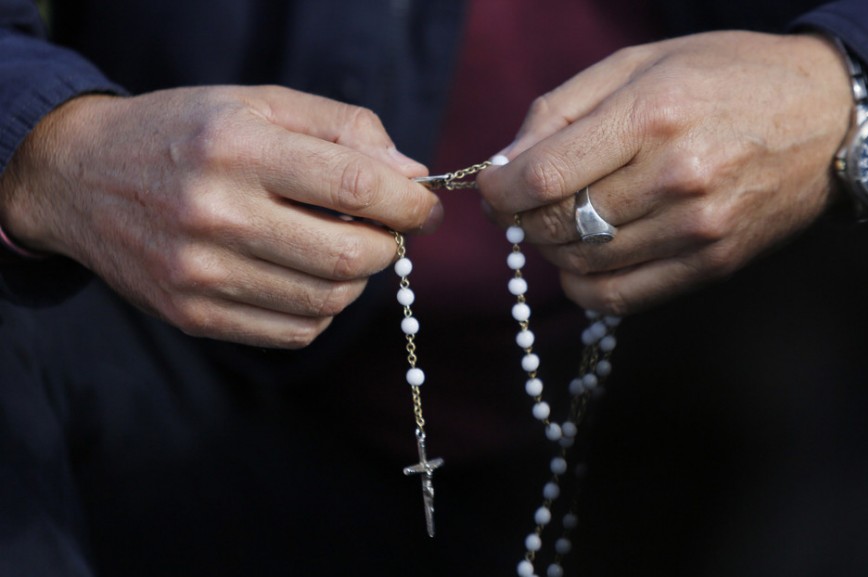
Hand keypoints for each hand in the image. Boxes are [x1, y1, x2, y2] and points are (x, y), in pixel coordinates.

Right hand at [0, 85, 439, 347]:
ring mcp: (200, 273)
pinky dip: (321, 310)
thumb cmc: (186, 133)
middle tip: (388, 230)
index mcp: (237, 148)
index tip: (424, 206)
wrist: (82, 178)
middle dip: (389, 246)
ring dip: (357, 279)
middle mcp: (215, 213)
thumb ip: (342, 129)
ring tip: (343, 247)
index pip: (354, 185)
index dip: (408, 202)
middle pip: (347, 255)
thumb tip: (410, 173)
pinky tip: (307, 277)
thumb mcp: (259, 104)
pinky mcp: (192, 315)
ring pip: (327, 302)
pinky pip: (294, 333)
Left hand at [477, 31, 851, 315]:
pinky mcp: (711, 264)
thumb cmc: (729, 77)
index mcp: (654, 115)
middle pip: (558, 223)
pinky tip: (583, 259)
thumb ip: (563, 109)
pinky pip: (620, 297)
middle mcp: (676, 177)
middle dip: (521, 216)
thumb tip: (504, 164)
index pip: (545, 177)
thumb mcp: (642, 62)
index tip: (492, 185)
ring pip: (582, 264)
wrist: (829, 118)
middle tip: (523, 200)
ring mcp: (697, 228)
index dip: (500, 189)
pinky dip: (584, 285)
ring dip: (551, 248)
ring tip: (561, 218)